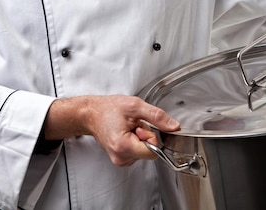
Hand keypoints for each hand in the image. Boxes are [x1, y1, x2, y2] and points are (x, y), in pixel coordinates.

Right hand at [44, 94, 179, 166]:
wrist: (92, 113)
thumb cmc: (109, 108)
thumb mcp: (135, 106)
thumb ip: (157, 116)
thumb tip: (173, 126)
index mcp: (123, 146)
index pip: (153, 151)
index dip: (151, 136)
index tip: (141, 125)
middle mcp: (121, 157)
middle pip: (148, 151)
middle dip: (145, 135)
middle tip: (133, 124)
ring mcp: (120, 160)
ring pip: (143, 152)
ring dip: (140, 137)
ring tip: (127, 126)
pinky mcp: (120, 158)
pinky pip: (137, 152)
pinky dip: (135, 141)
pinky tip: (125, 132)